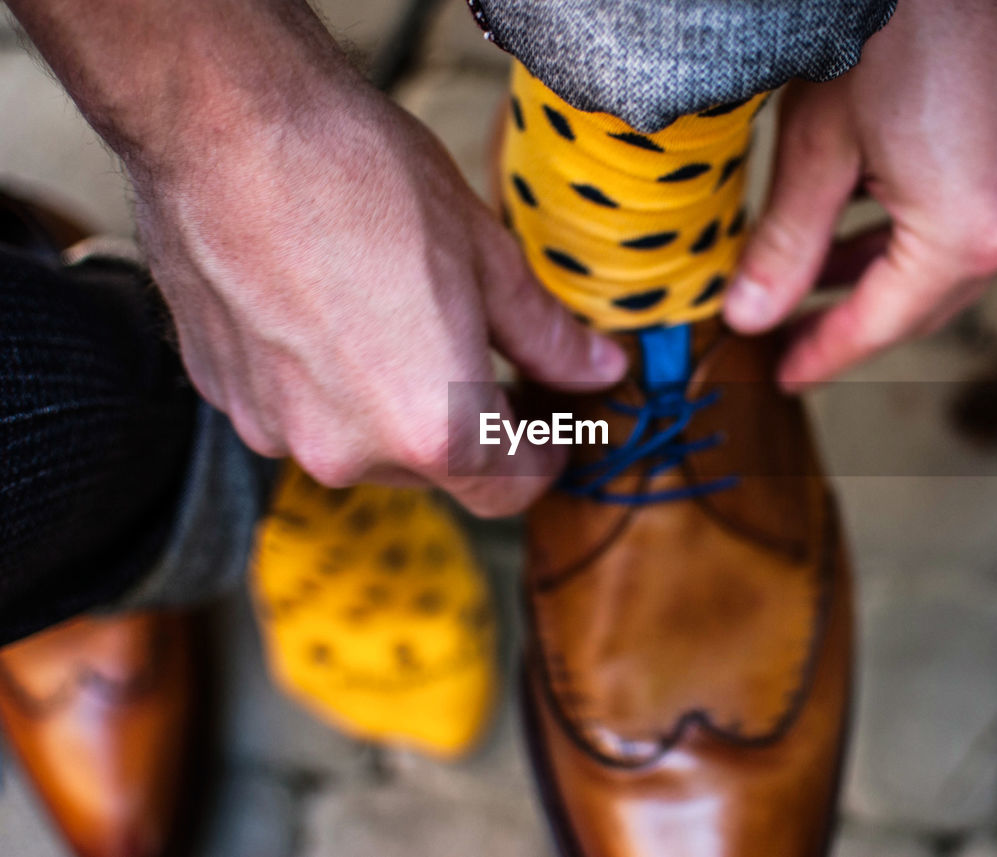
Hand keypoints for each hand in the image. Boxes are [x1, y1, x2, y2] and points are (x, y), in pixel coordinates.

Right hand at [130, 77, 624, 515]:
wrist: (219, 122)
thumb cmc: (360, 177)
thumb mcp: (485, 254)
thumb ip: (545, 335)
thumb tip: (597, 370)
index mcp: (431, 428)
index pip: (509, 488)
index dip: (544, 456)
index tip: (550, 422)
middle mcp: (348, 453)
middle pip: (434, 466)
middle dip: (466, 420)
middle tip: (482, 349)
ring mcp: (275, 429)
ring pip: (361, 441)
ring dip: (390, 399)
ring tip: (395, 312)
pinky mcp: (221, 395)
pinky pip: (297, 408)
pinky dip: (323, 379)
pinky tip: (327, 307)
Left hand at [724, 0, 996, 388]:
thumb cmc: (893, 25)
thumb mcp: (818, 144)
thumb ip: (785, 241)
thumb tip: (750, 315)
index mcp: (969, 233)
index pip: (882, 324)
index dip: (825, 354)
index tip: (784, 374)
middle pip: (921, 305)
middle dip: (848, 320)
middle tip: (787, 334)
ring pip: (946, 267)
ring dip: (877, 277)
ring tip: (807, 276)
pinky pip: (970, 224)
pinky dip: (911, 237)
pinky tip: (858, 223)